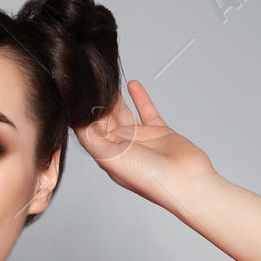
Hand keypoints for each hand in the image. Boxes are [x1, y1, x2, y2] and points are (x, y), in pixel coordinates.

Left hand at [73, 79, 217, 208]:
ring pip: (125, 113)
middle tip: (94, 82)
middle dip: (99, 103)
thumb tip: (77, 121)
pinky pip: (147, 111)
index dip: (85, 113)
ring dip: (116, 99)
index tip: (79, 95)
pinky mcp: (160, 132)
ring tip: (109, 80)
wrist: (184, 179)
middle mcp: (123, 147)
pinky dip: (140, 98)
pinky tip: (133, 85)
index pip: (91, 130)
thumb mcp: (108, 156)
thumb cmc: (147, 176)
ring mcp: (142, 139)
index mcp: (108, 155)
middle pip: (106, 120)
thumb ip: (92, 138)